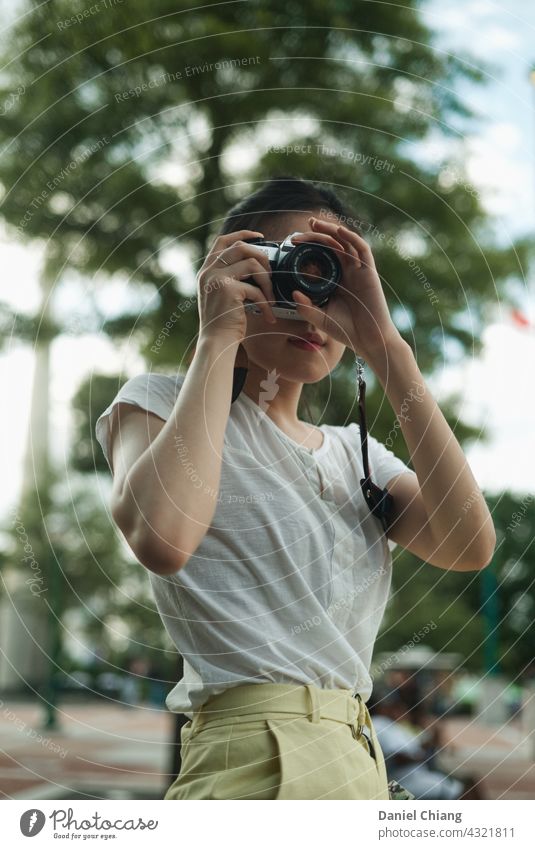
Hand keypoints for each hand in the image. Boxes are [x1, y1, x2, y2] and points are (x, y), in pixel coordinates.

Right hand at [197, 229, 276, 344]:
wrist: (216, 343)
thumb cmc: (224, 323)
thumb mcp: (223, 295)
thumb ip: (232, 278)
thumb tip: (258, 265)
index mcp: (207, 271)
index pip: (223, 240)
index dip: (243, 234)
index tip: (260, 237)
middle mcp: (209, 271)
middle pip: (241, 247)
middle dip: (262, 258)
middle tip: (271, 276)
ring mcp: (216, 278)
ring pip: (252, 263)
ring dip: (267, 281)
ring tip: (271, 298)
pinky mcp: (227, 290)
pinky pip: (256, 289)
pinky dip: (266, 303)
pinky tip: (268, 315)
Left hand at [290, 217, 401, 358]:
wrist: (369, 340)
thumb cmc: (347, 330)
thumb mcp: (321, 318)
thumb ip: (306, 308)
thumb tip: (294, 294)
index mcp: (335, 279)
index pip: (321, 256)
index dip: (309, 246)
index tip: (293, 243)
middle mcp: (346, 271)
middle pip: (331, 245)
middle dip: (316, 234)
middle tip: (299, 232)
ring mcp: (358, 270)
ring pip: (345, 242)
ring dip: (330, 230)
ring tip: (314, 224)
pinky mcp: (369, 272)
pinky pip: (362, 249)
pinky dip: (352, 237)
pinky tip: (339, 231)